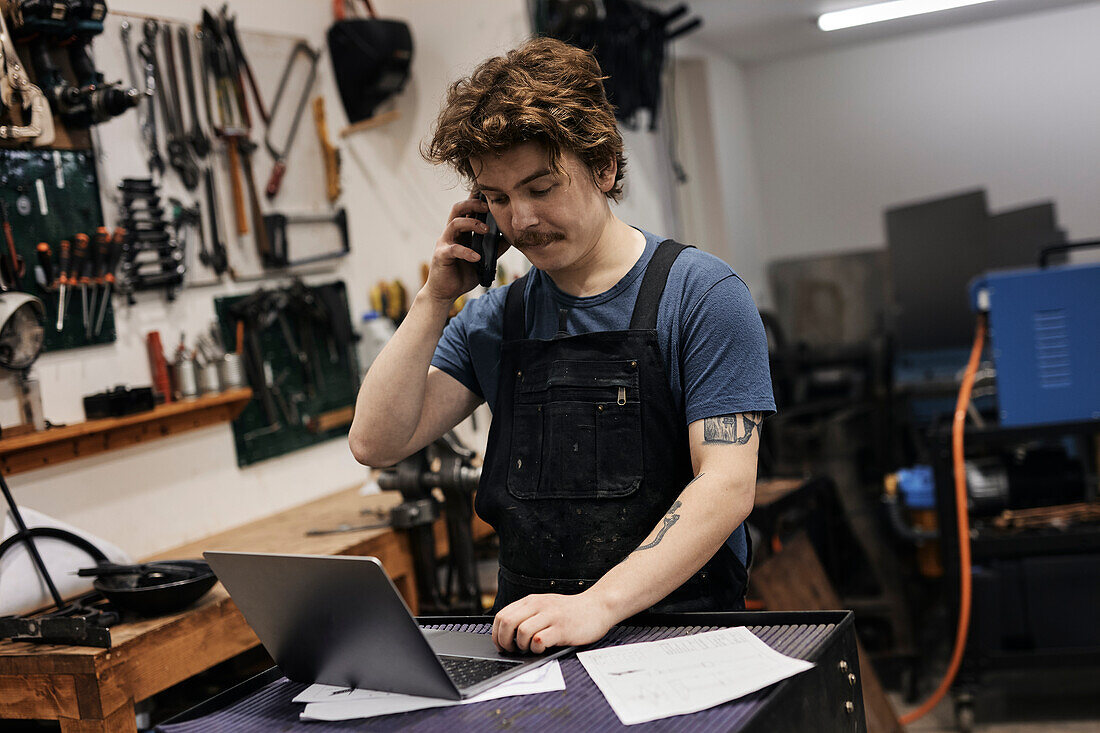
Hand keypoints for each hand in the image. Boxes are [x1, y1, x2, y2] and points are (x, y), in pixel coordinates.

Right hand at [422, 196, 490, 302]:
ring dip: (472, 223)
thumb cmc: (463, 273)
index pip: (467, 209)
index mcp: (461, 231)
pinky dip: (466, 252)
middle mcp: (451, 233)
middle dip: (473, 204)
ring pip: (454, 224)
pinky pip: (453, 249)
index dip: (476, 198)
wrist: (445, 292)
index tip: (490, 192)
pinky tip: (476, 257)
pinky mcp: (441, 256)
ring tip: (486, 230)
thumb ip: (495, 248)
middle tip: (488, 207)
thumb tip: (511, 238)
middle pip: (457, 208)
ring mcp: (445, 243)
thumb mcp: (483, 259)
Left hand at [492, 591, 616, 653]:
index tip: (501, 644)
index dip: (496, 633)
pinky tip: (543, 648)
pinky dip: (537, 648)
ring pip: (522, 631)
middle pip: (507, 622)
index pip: (502, 615)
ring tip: (530, 648)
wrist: (597, 607)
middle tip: (511, 650)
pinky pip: (539, 640)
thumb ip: (528, 614)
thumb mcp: (545, 606)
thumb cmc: (570, 611)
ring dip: (522, 646)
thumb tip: (506, 633)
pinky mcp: (562, 629)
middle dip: (504, 641)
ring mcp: (550, 616)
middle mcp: (539, 606)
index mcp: (531, 601)